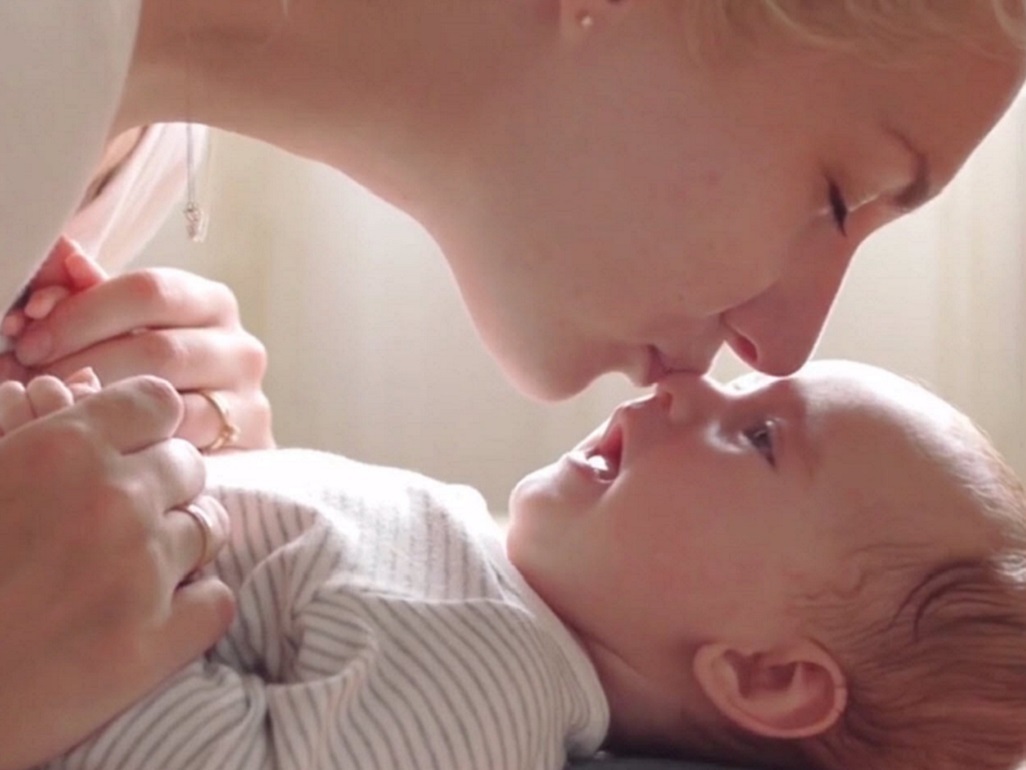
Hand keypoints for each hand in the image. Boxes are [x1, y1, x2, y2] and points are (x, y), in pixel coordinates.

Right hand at [0, 375, 233, 768]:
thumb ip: (22, 427)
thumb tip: (69, 388)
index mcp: (62, 448)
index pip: (157, 402)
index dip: (146, 427)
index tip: (130, 452)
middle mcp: (115, 499)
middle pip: (187, 465)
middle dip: (162, 486)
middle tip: (121, 521)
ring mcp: (141, 573)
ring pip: (209, 528)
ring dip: (179, 544)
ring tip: (133, 569)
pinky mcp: (155, 644)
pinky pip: (218, 599)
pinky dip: (195, 604)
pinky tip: (156, 612)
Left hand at [9, 245, 273, 452]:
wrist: (208, 438)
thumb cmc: (154, 374)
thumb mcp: (124, 328)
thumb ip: (90, 293)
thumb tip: (62, 252)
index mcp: (212, 303)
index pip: (149, 291)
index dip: (82, 313)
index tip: (29, 340)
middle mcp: (240, 347)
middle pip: (157, 348)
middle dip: (82, 365)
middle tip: (31, 381)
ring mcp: (247, 399)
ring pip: (168, 400)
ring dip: (98, 406)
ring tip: (54, 410)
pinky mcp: (246, 445)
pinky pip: (178, 444)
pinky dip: (128, 442)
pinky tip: (93, 441)